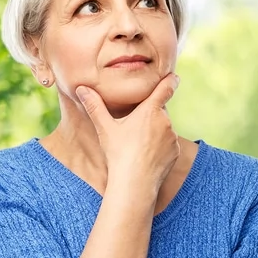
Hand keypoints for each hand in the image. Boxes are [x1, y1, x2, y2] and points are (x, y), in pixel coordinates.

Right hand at [75, 74, 180, 197]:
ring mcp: (172, 137)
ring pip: (164, 128)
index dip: (170, 80)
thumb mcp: (105, 128)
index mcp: (150, 110)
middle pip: (160, 111)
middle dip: (150, 114)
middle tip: (135, 126)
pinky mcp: (175, 151)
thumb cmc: (119, 153)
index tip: (174, 76)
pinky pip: (168, 143)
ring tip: (138, 144)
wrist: (135, 182)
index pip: (165, 89)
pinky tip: (146, 154)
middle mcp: (165, 121)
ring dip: (155, 131)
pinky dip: (160, 145)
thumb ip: (95, 106)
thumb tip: (81, 88)